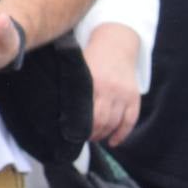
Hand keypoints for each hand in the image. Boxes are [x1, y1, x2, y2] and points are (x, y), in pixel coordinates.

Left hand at [83, 26, 142, 145]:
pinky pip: (130, 120)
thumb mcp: (78, 69)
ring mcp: (124, 94)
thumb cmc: (91, 59)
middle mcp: (110, 90)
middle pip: (100, 121)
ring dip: (103, 135)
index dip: (78, 127)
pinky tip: (113, 142)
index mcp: (93, 83)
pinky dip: (122, 134)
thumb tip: (53, 110)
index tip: (71, 134)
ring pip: (114, 123)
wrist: (116, 45)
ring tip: (93, 138)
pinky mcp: (134, 97)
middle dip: (90, 133)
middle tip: (81, 138)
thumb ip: (72, 87)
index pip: (85, 113)